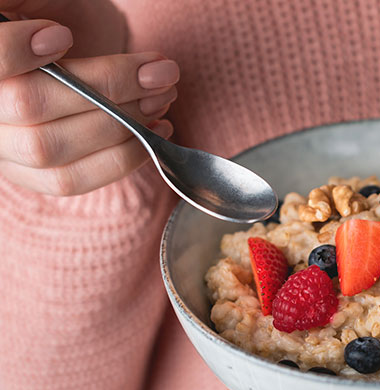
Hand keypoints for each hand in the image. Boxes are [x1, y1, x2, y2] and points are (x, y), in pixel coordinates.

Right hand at [0, 5, 178, 194]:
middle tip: (159, 71)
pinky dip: (121, 158)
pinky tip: (155, 129)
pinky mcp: (33, 175)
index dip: (13, 52)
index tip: (62, 36)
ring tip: (163, 96)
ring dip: (120, 123)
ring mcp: (3, 148)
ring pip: (49, 149)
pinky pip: (70, 180)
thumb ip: (35, 7)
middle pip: (27, 106)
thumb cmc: (59, 12)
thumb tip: (50, 34)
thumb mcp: (49, 0)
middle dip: (104, 87)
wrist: (68, 41)